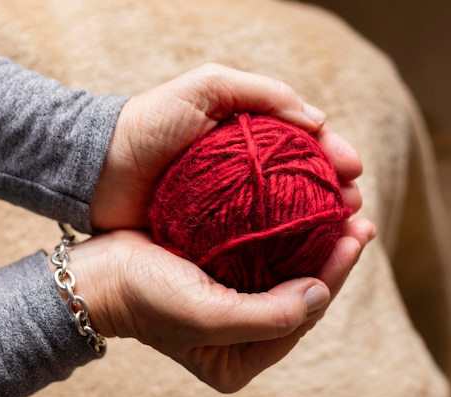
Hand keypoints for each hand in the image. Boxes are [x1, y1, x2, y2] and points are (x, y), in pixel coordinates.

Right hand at [69, 217, 375, 392]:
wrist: (97, 275)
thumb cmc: (146, 298)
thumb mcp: (206, 317)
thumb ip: (268, 317)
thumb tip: (319, 293)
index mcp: (240, 357)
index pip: (303, 317)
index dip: (335, 276)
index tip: (357, 236)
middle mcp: (240, 334)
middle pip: (300, 294)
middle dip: (332, 257)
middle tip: (360, 219)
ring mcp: (231, 302)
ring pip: (285, 271)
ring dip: (313, 240)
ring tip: (343, 208)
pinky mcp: (220, 273)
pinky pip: (262, 253)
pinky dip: (284, 230)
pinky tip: (299, 205)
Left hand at [90, 63, 361, 228]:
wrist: (97, 169)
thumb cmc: (147, 123)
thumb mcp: (204, 88)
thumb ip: (259, 92)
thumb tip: (316, 118)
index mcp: (244, 131)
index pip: (301, 140)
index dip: (332, 153)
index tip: (353, 170)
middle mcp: (241, 167)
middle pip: (299, 179)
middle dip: (332, 191)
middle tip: (354, 208)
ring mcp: (227, 202)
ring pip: (281, 212)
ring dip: (314, 222)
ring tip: (339, 232)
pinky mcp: (209, 233)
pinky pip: (251, 239)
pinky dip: (278, 245)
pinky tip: (299, 254)